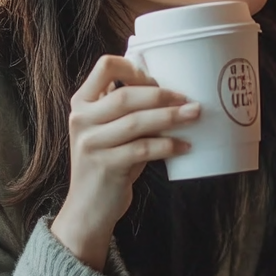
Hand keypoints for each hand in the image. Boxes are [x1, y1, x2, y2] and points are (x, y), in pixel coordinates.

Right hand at [51, 54, 199, 271]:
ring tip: (194, 115)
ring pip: (135, 122)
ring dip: (170, 117)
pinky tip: (184, 145)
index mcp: (81, 103)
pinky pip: (143, 149)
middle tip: (188, 99)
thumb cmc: (109, 162)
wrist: (88, 208)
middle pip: (125, 96)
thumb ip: (127, 109)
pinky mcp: (105, 165)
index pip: (105, 67)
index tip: (156, 79)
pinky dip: (167, 145)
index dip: (134, 68)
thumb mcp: (110, 130)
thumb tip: (169, 89)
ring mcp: (90, 143)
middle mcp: (81, 120)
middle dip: (162, 95)